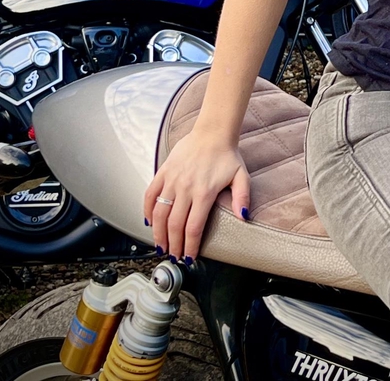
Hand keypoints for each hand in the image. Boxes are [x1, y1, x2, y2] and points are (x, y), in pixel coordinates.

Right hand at [143, 125, 250, 261]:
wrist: (212, 132)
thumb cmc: (226, 155)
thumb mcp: (241, 176)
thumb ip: (242, 198)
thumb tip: (243, 216)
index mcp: (204, 192)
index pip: (193, 227)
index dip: (189, 246)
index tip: (189, 257)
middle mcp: (186, 187)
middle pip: (174, 225)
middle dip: (173, 245)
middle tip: (174, 256)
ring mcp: (172, 180)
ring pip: (159, 213)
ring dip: (158, 233)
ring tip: (160, 245)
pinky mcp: (164, 171)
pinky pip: (150, 194)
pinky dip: (146, 210)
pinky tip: (148, 222)